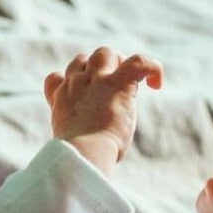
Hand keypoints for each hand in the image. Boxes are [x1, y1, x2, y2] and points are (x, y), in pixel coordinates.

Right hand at [44, 46, 162, 175]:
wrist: (82, 155)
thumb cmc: (75, 159)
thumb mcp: (68, 145)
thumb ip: (74, 137)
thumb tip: (85, 155)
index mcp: (61, 101)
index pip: (56, 79)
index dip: (68, 82)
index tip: (81, 99)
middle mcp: (75, 85)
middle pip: (82, 60)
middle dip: (96, 68)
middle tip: (111, 88)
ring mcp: (94, 81)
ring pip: (105, 53)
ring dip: (118, 63)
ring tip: (129, 84)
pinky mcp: (116, 84)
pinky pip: (138, 61)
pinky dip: (151, 68)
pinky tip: (156, 84)